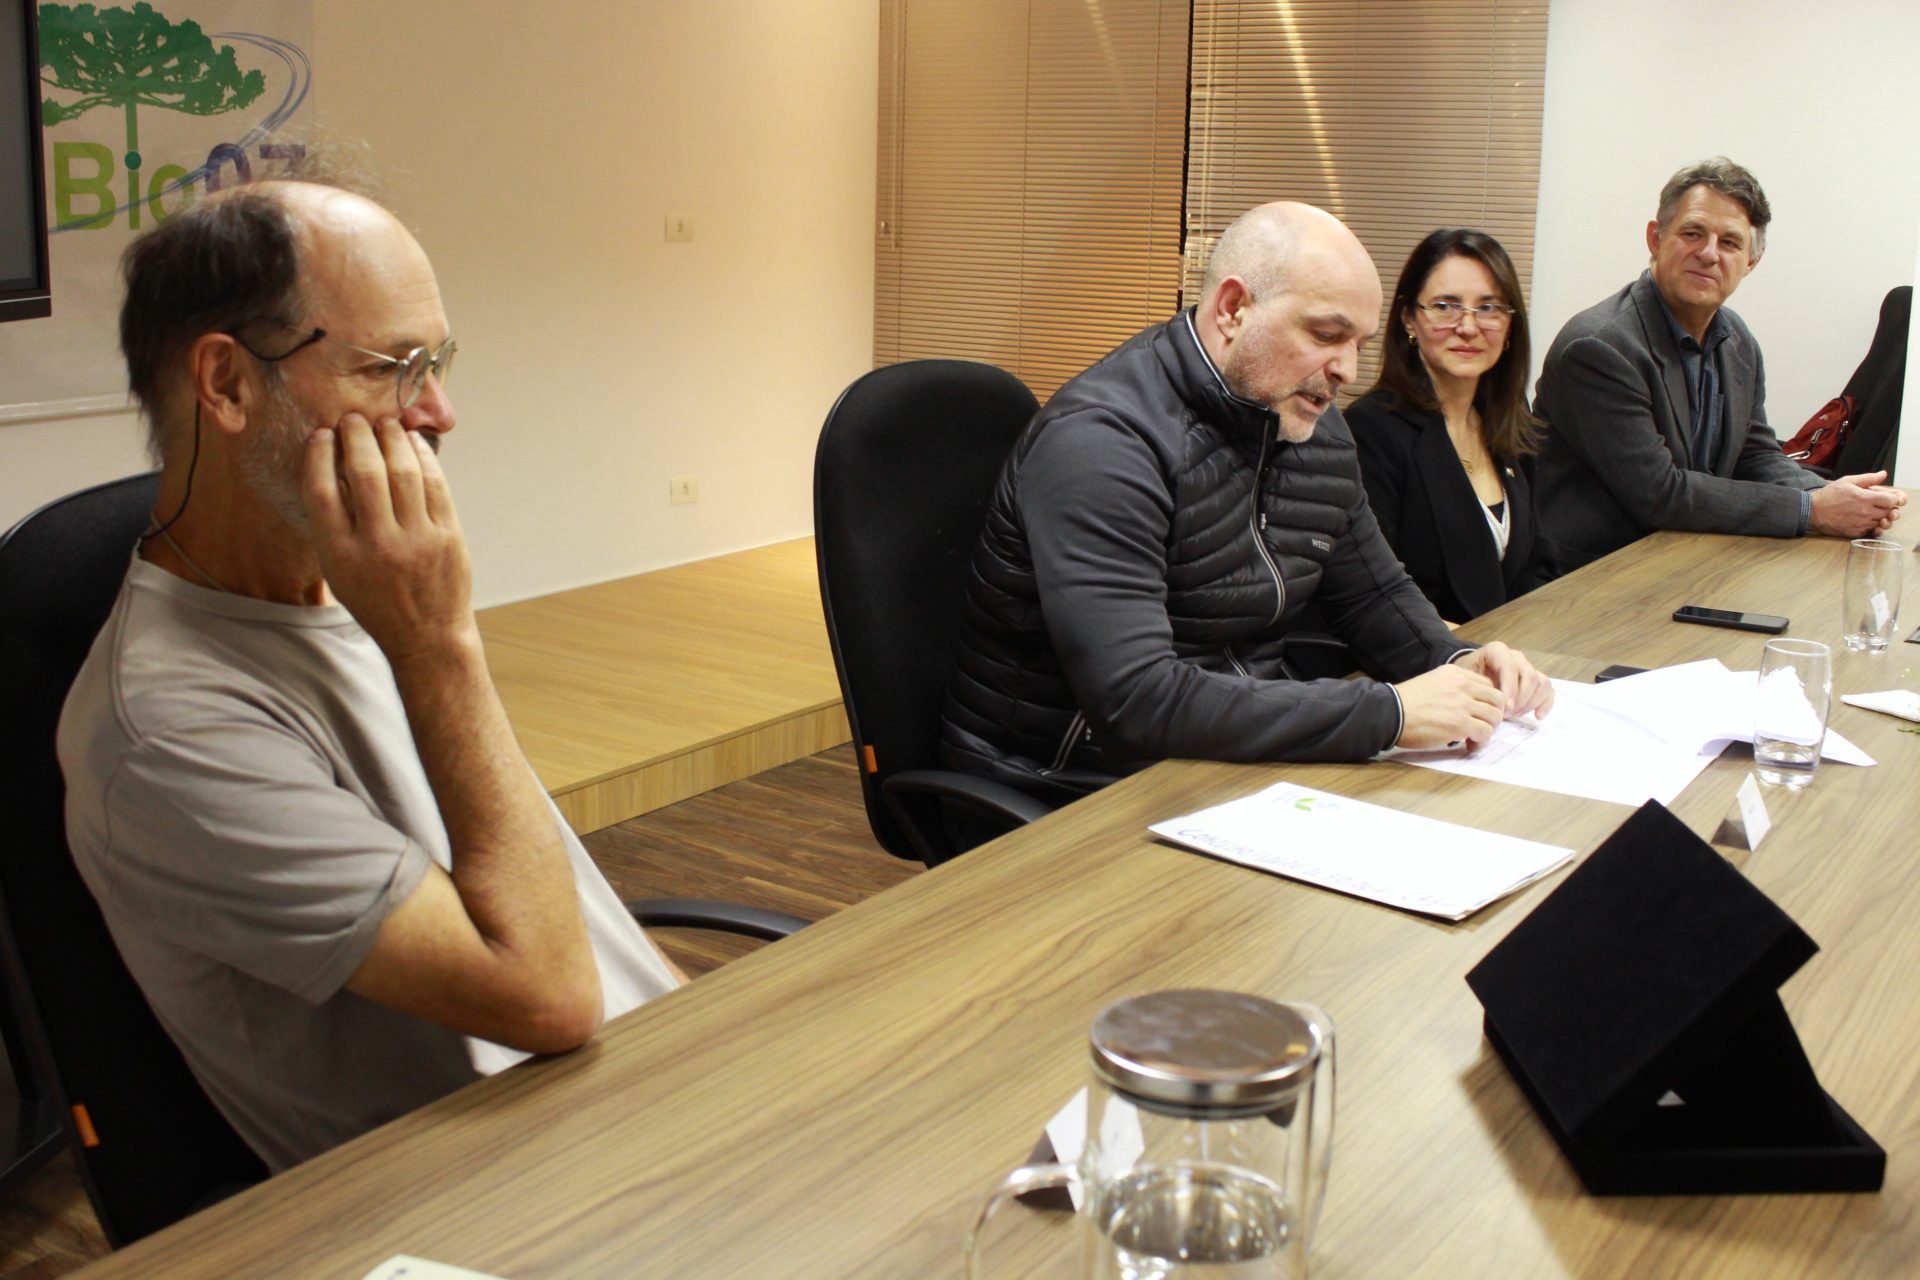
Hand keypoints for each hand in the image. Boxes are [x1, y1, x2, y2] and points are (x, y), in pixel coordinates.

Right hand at [303, 414, 474, 663]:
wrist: (427, 635)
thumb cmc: (376, 600)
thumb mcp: (340, 572)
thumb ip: (333, 526)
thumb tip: (333, 465)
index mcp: (341, 556)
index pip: (322, 491)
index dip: (319, 456)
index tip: (322, 435)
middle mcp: (378, 546)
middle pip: (365, 473)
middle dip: (357, 437)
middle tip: (353, 419)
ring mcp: (418, 540)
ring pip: (403, 472)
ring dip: (392, 439)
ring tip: (384, 423)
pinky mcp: (448, 536)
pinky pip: (435, 484)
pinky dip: (423, 457)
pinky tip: (413, 442)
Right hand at [1393, 663, 1505, 749]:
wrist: (1390, 712)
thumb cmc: (1404, 703)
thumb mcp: (1430, 683)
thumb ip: (1451, 689)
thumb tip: (1464, 707)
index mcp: (1455, 673)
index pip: (1487, 685)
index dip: (1487, 702)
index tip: (1478, 714)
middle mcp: (1462, 685)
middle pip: (1497, 699)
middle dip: (1494, 716)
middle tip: (1482, 727)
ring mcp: (1463, 704)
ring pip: (1495, 717)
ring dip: (1488, 730)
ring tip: (1475, 739)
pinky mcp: (1460, 723)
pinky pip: (1485, 733)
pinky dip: (1481, 742)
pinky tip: (1469, 745)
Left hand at [1452, 641, 1554, 719]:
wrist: (1468, 675)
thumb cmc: (1464, 677)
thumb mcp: (1463, 678)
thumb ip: (1475, 687)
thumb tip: (1487, 705)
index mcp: (1497, 651)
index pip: (1510, 668)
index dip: (1510, 690)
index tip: (1505, 710)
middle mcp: (1515, 656)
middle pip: (1529, 676)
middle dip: (1520, 700)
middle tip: (1507, 715)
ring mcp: (1527, 667)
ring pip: (1541, 683)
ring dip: (1530, 703)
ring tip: (1514, 715)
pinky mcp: (1535, 679)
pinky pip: (1547, 689)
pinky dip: (1546, 703)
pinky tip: (1538, 716)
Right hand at [1809, 472, 1906, 537]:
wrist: (1812, 512)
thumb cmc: (1828, 495)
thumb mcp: (1848, 481)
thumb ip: (1868, 478)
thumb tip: (1883, 474)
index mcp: (1865, 498)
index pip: (1892, 501)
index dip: (1892, 499)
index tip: (1887, 498)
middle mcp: (1865, 512)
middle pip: (1888, 512)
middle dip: (1886, 508)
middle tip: (1878, 504)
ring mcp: (1861, 524)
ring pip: (1881, 522)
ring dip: (1879, 517)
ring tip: (1868, 511)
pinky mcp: (1855, 532)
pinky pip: (1871, 530)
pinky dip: (1870, 525)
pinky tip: (1862, 519)